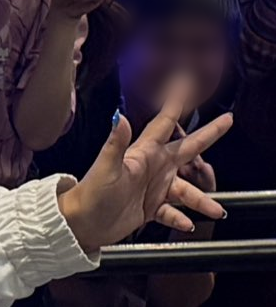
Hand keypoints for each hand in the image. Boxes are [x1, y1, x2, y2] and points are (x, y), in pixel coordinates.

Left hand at [58, 78, 230, 251]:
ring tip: (217, 210)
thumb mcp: (106, 167)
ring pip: (185, 191)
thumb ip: (115, 143)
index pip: (165, 122)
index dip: (176, 101)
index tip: (185, 81)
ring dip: (201, 200)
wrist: (79, 224)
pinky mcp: (148, 210)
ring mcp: (153, 189)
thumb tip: (119, 117)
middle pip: (188, 149)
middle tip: (227, 120)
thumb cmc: (90, 194)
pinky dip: (180, 219)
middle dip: (208, 135)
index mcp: (145, 153)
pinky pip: (170, 213)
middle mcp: (153, 168)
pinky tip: (188, 225)